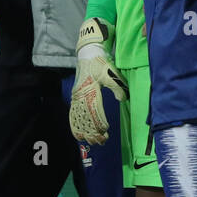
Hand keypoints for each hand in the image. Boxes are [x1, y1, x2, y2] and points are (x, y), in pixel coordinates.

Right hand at [69, 18, 127, 144]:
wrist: (87, 55)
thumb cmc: (100, 64)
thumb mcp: (112, 73)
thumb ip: (118, 87)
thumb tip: (123, 99)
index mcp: (90, 90)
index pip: (94, 111)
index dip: (99, 123)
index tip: (105, 131)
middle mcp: (81, 95)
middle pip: (85, 118)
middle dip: (93, 132)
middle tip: (101, 141)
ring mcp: (76, 97)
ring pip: (79, 118)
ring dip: (85, 131)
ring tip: (92, 141)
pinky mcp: (74, 97)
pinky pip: (73, 114)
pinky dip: (75, 125)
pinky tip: (79, 134)